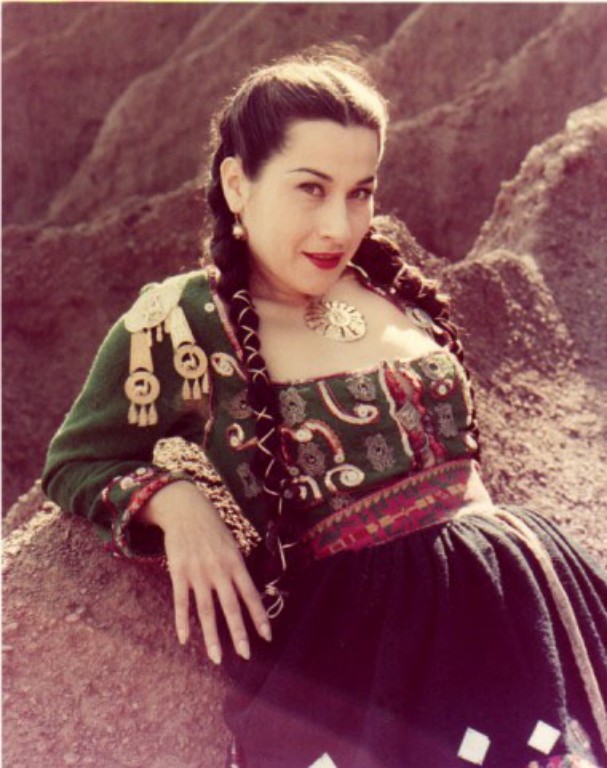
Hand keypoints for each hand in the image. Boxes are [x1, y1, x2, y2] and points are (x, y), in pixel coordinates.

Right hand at [140, 481, 271, 663]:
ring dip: (212, 636)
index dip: (259, 616)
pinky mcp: (178, 572)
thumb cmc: (212, 529)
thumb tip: (246, 594)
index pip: (251, 594)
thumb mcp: (231, 544)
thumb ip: (237, 569)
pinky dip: (182, 622)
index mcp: (235, 562)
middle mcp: (218, 569)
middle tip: (245, 655)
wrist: (185, 509)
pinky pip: (181, 602)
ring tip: (217, 658)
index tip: (267, 637)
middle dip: (239, 633)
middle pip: (230, 607)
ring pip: (206, 610)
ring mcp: (197, 572)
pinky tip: (185, 639)